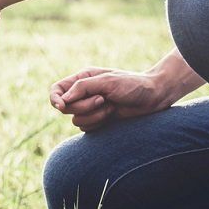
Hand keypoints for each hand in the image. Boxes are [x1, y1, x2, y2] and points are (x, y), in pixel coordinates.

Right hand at [49, 67, 175, 131]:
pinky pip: (87, 128)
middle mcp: (83, 94)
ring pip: (76, 120)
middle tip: (102, 100)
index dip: (55, 99)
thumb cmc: (132, 84)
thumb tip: (63, 100)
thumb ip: (82, 87)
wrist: (154, 97)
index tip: (62, 106)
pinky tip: (112, 115)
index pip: (57, 90)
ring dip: (94, 116)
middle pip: (65, 108)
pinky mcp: (98, 121)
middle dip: (83, 107)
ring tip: (111, 107)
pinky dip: (98, 123)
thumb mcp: (107, 81)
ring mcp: (90, 108)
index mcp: (82, 79)